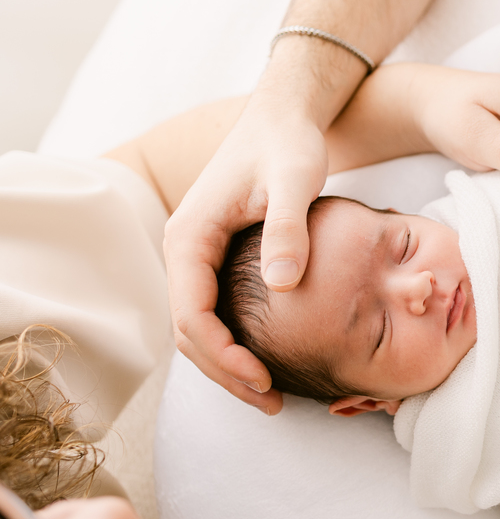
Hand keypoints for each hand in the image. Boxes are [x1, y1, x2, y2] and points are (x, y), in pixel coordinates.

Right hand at [165, 96, 327, 413]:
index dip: (225, 355)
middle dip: (226, 372)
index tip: (264, 379)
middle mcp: (185, 249)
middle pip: (190, 331)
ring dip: (230, 364)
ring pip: (201, 326)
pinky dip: (238, 342)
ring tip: (272, 393)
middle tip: (272, 401)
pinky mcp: (219, 258)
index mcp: (190, 236)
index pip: (192, 315)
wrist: (286, 117)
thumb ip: (288, 230)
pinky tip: (273, 359)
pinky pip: (218, 311)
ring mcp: (199, 255)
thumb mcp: (295, 182)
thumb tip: (283, 285)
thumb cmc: (289, 144)